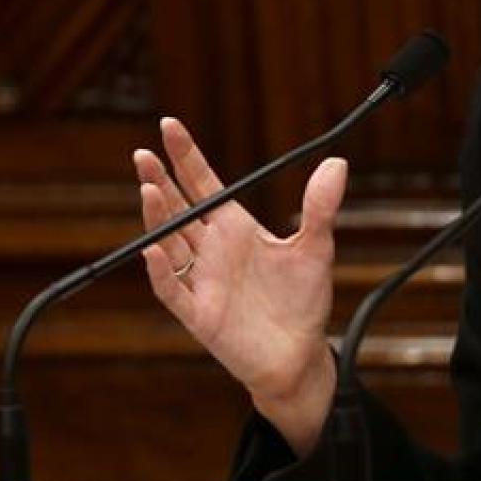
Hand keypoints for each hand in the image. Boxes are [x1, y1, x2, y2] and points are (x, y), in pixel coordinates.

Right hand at [136, 117, 344, 454]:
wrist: (300, 354)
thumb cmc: (304, 300)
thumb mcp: (316, 247)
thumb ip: (320, 207)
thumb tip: (337, 163)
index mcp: (235, 229)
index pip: (203, 185)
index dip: (185, 157)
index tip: (169, 126)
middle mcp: (212, 250)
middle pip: (178, 208)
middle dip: (159, 180)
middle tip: (143, 152)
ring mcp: (202, 280)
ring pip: (169, 241)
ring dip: (157, 217)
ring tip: (149, 187)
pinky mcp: (199, 313)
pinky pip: (173, 290)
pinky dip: (162, 271)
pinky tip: (155, 249)